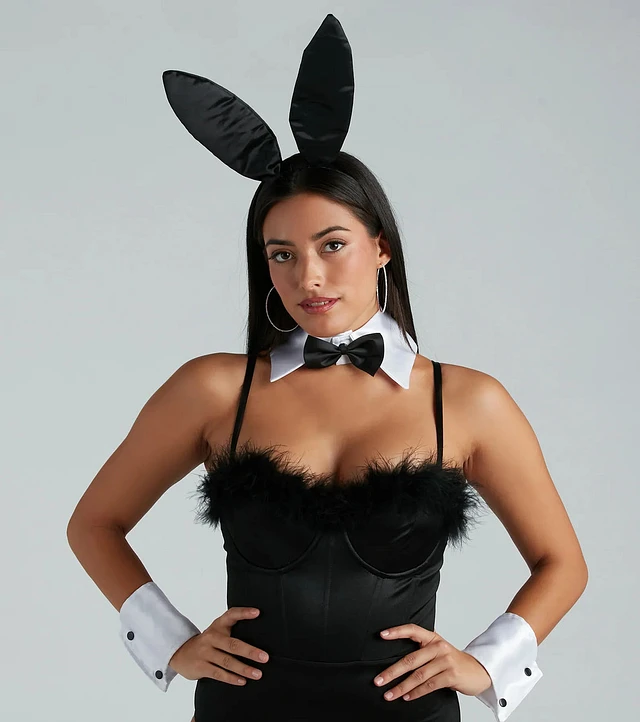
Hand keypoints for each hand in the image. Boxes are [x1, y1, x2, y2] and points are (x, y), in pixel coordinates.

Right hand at [169, 607, 268, 685]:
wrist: (180, 653)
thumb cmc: (208, 642)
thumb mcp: (217, 631)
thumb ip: (233, 629)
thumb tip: (259, 633)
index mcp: (218, 625)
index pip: (231, 614)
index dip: (244, 612)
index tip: (257, 612)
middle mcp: (211, 637)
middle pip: (233, 644)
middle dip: (250, 651)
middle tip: (265, 657)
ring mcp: (205, 653)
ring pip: (227, 662)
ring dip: (244, 668)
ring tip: (258, 674)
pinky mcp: (201, 667)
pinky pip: (218, 673)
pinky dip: (231, 678)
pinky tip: (242, 681)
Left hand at [373, 624, 491, 701]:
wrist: (478, 671)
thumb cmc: (453, 662)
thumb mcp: (438, 651)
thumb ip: (422, 652)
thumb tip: (397, 663)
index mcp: (433, 638)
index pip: (412, 630)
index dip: (396, 631)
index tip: (381, 635)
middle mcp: (438, 647)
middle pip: (410, 659)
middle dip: (392, 672)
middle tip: (378, 680)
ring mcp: (445, 661)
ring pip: (418, 675)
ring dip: (401, 687)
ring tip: (389, 694)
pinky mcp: (451, 675)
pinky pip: (429, 685)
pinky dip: (416, 692)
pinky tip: (407, 697)